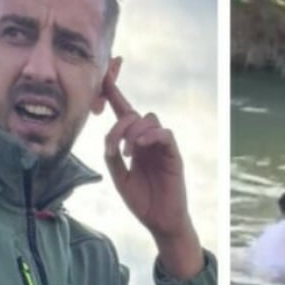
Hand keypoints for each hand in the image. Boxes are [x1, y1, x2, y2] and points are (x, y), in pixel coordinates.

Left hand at [104, 78, 202, 278]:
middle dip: (121, 123)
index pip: (123, 108)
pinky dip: (150, 136)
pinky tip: (141, 148)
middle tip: (117, 147)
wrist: (160, 222)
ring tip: (129, 154)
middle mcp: (147, 139)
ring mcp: (161, 146)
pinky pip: (164, 134)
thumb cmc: (141, 200)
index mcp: (132, 142)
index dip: (114, 86)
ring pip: (148, 119)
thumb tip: (110, 136)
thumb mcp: (118, 175)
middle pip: (134, 112)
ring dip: (134, 132)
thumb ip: (112, 153)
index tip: (112, 63)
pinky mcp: (173, 154)